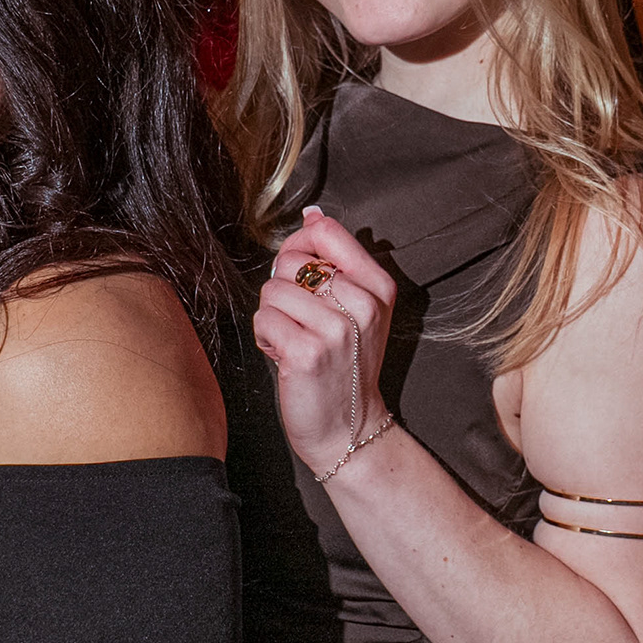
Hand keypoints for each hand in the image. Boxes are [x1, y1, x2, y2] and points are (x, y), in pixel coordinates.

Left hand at [254, 209, 398, 481]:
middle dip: (284, 289)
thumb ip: (335, 262)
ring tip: (295, 339)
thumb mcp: (358, 309)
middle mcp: (363, 304)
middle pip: (292, 261)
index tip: (302, 274)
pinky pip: (264, 319)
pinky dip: (266, 338)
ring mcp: (337, 329)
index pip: (327, 232)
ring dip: (273, 316)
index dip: (300, 246)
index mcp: (379, 287)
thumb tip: (314, 214)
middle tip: (302, 321)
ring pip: (272, 289)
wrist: (349, 428)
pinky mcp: (307, 352)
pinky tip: (286, 355)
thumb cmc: (344, 366)